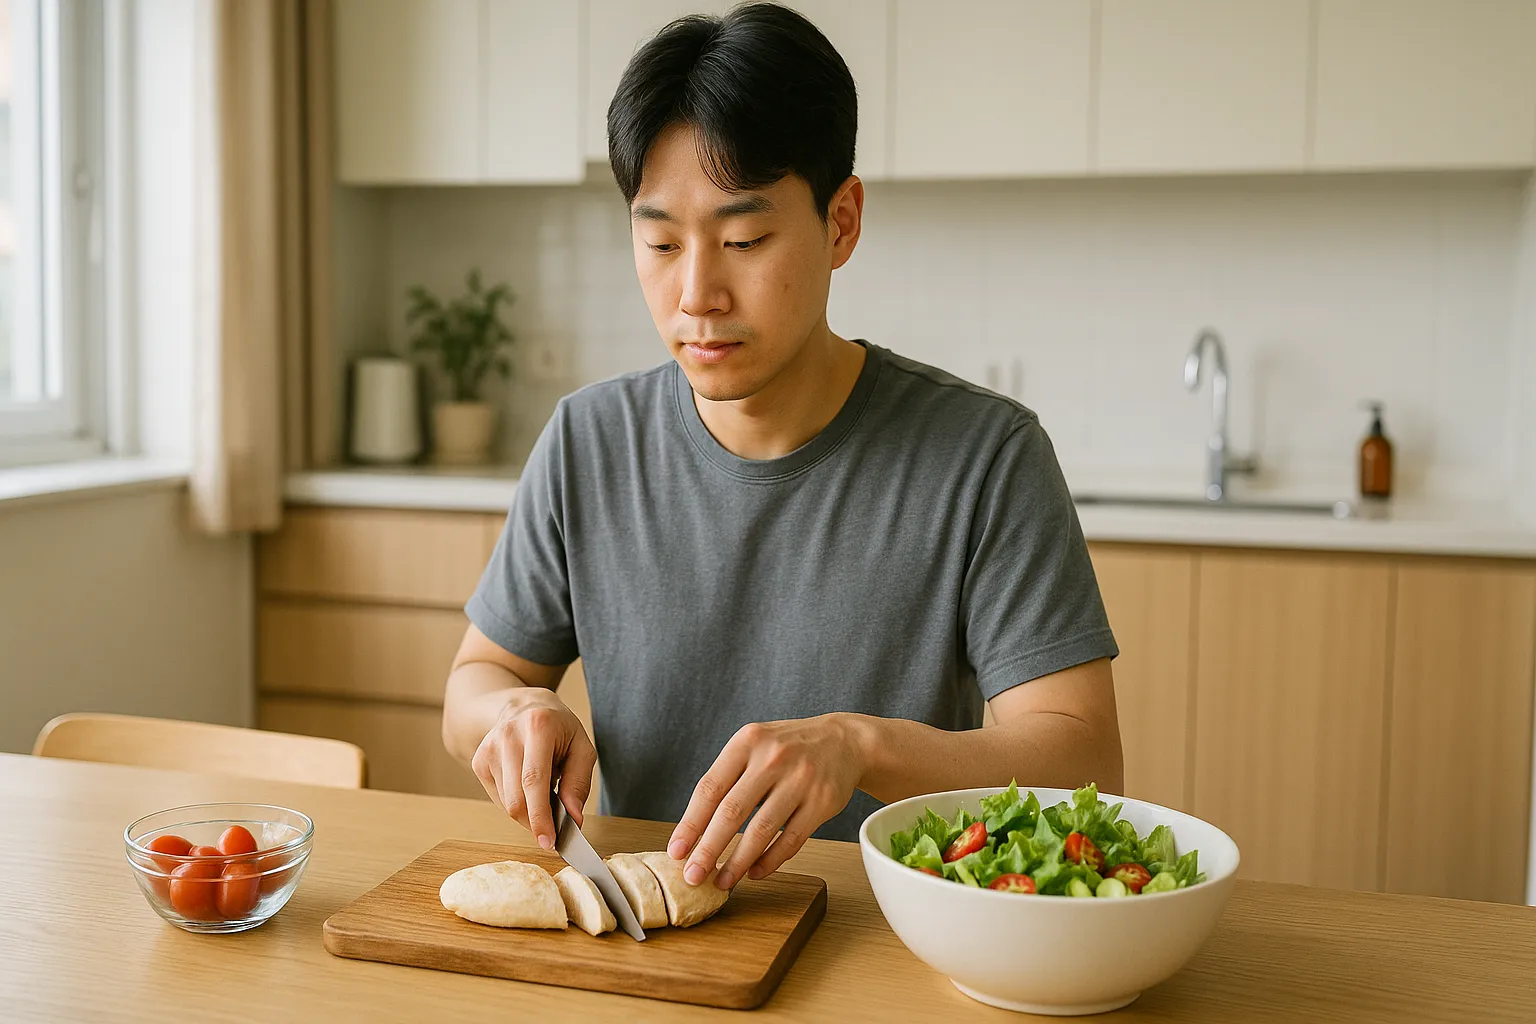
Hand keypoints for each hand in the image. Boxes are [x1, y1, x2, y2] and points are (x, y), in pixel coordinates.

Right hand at [470, 688, 596, 849]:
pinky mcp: (478, 761)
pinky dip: (516, 803)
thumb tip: (573, 817)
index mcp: (538, 726)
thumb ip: (579, 782)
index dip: (540, 816)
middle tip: (553, 831)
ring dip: (528, 811)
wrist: (522, 706)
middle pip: (516, 798)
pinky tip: (526, 787)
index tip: (549, 842)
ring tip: (544, 793)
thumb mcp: (581, 746)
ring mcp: (488, 748)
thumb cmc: (558, 728)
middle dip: (536, 822)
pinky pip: (498, 799)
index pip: (534, 781)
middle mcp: (508, 735)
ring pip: (506, 803)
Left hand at [666, 714, 865, 890]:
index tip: (676, 851)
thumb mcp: (754, 746)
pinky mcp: (823, 801)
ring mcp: (800, 779)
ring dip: (738, 862)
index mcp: (747, 742)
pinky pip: (791, 839)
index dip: (690, 824)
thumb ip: (727, 778)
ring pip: (761, 830)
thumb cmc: (787, 749)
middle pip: (732, 811)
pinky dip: (770, 861)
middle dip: (708, 849)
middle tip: (692, 875)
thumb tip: (693, 831)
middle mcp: (773, 757)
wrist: (843, 741)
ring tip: (722, 881)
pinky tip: (755, 872)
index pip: (710, 788)